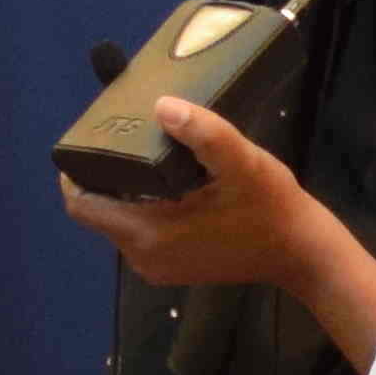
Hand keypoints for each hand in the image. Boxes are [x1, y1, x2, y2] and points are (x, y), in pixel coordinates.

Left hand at [58, 101, 375, 364]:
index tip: (88, 139)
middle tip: (124, 139)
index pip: (81, 204)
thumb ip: (205, 134)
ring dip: (125, 191)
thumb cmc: (271, 208)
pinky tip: (167, 185)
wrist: (302, 254)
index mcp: (146, 233)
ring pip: (118, 222)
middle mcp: (142, 256)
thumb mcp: (243, 164)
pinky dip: (143, 208)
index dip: (74, 174)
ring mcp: (157, 267)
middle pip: (98, 211)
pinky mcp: (172, 268)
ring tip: (145, 156)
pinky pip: (139, 234)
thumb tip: (163, 106)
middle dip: (104, 176)